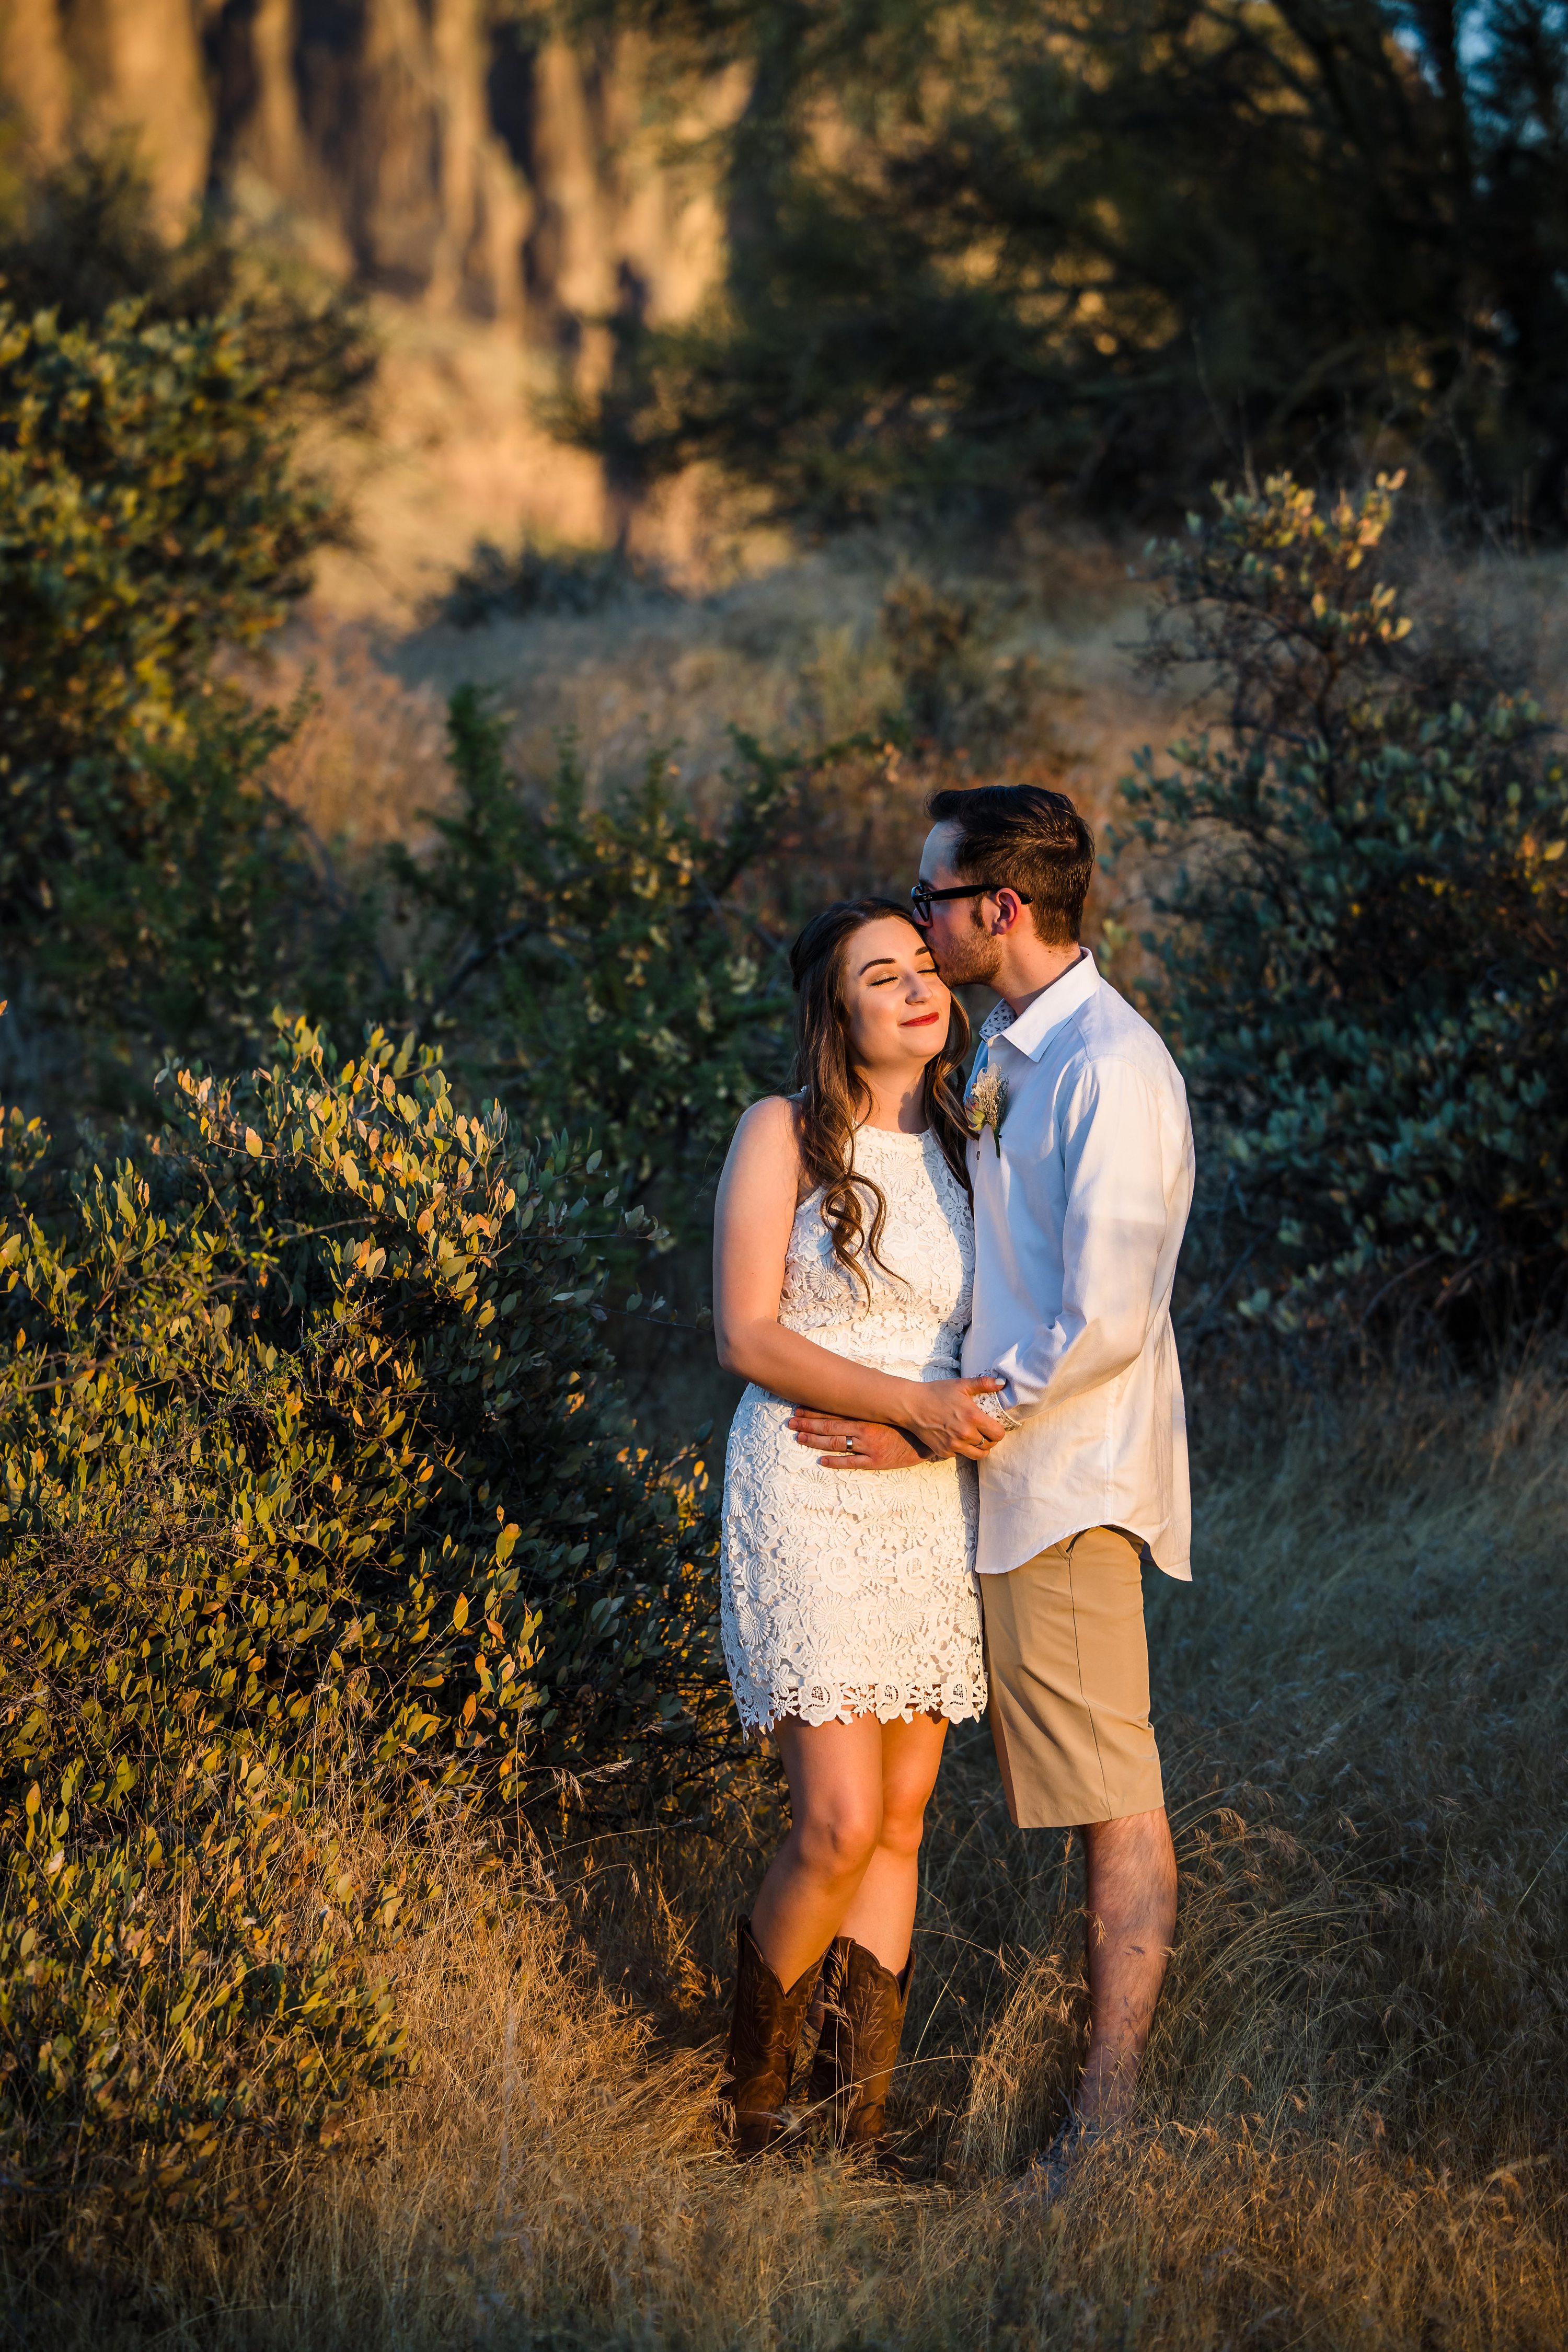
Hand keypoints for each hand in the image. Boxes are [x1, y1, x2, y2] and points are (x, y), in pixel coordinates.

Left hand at [787, 1410, 925, 1469]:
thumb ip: (871, 1401)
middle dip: (808, 1425)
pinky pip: (851, 1463)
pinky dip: (834, 1462)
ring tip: (798, 1438)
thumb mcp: (888, 1406)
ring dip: (815, 1441)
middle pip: (829, 1427)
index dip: (814, 1411)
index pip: (834, 1412)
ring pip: (836, 1443)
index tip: (798, 1409)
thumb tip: (855, 1388)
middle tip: (790, 1423)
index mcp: (866, 1414)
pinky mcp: (876, 1461)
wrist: (930, 1437)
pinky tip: (820, 1461)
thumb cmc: (908, 1420)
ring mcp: (868, 1447)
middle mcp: (864, 1430)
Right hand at [897, 1375, 1009, 1461]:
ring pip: (978, 1455)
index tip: (994, 1425)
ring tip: (975, 1438)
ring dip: (980, 1448)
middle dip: (990, 1439)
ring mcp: (954, 1445)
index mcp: (972, 1417)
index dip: (999, 1430)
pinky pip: (961, 1455)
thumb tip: (1002, 1383)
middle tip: (984, 1431)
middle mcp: (965, 1434)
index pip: (998, 1434)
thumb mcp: (960, 1384)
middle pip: (990, 1445)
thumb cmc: (936, 1393)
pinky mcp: (944, 1451)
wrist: (911, 1405)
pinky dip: (963, 1449)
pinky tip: (958, 1438)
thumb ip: (983, 1383)